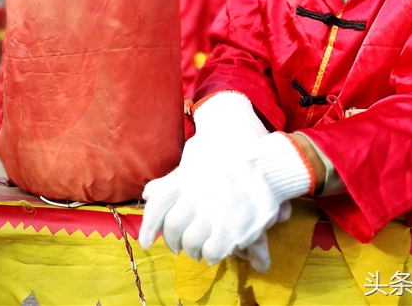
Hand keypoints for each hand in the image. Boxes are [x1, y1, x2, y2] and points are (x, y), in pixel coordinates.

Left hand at [139, 93, 313, 271]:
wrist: (266, 164)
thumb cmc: (232, 156)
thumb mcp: (198, 158)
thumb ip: (172, 178)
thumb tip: (147, 193)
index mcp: (182, 180)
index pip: (156, 207)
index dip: (148, 227)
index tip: (145, 242)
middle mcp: (192, 199)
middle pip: (173, 230)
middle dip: (173, 242)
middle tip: (177, 247)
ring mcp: (210, 217)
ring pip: (192, 245)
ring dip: (193, 251)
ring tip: (198, 252)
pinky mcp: (229, 232)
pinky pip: (213, 252)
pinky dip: (212, 255)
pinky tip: (215, 253)